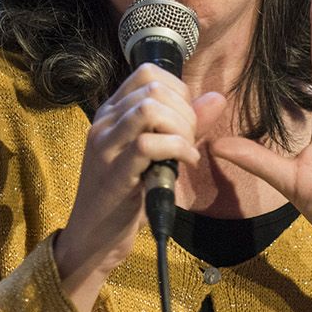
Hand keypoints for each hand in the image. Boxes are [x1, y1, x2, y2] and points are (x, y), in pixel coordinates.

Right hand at [53, 63, 223, 311]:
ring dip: (180, 128)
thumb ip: (185, 125)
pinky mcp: (113, 173)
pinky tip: (184, 163)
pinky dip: (177, 149)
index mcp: (111, 113)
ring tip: (185, 150)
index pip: (147, 73)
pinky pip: (148, 144)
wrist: (94, 238)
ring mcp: (105, 146)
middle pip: (153, 88)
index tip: (187, 119)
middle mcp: (104, 122)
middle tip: (189, 140)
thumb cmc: (126, 197)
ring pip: (149, 109)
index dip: (178, 89)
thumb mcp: (158, 155)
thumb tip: (217, 98)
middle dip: (184, 111)